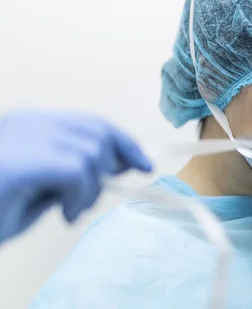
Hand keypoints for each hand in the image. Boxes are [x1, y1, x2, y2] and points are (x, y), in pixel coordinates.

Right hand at [0, 110, 151, 242]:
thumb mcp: (38, 190)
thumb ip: (71, 175)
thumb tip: (110, 172)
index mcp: (31, 124)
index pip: (91, 123)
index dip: (124, 143)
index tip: (143, 163)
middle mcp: (31, 122)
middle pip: (99, 131)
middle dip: (117, 161)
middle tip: (101, 195)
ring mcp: (25, 135)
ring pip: (91, 151)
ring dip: (92, 187)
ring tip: (71, 209)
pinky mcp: (23, 159)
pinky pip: (76, 170)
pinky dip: (79, 195)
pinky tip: (64, 213)